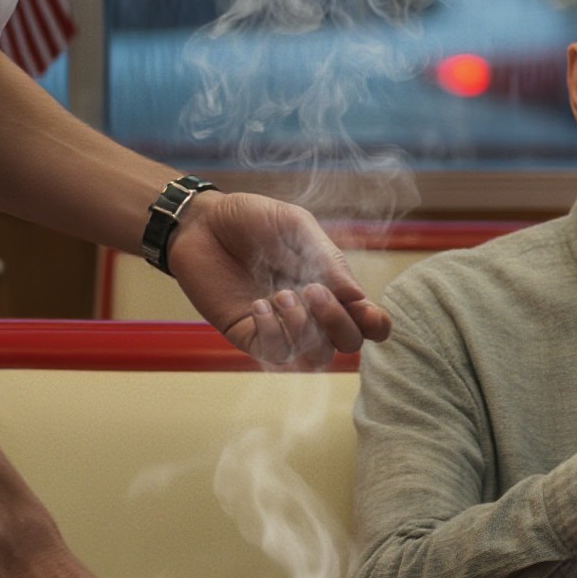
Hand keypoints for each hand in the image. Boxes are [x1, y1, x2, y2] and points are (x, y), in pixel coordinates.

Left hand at [166, 191, 392, 367]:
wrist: (200, 222)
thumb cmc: (250, 219)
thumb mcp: (294, 226)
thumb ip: (327, 257)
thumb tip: (356, 295)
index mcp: (329, 285)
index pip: (365, 321)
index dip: (376, 324)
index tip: (365, 311)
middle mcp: (310, 312)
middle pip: (346, 344)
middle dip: (338, 323)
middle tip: (313, 289)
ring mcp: (280, 327)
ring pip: (314, 357)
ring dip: (304, 329)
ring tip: (282, 294)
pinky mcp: (248, 334)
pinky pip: (274, 353)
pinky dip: (272, 333)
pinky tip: (259, 305)